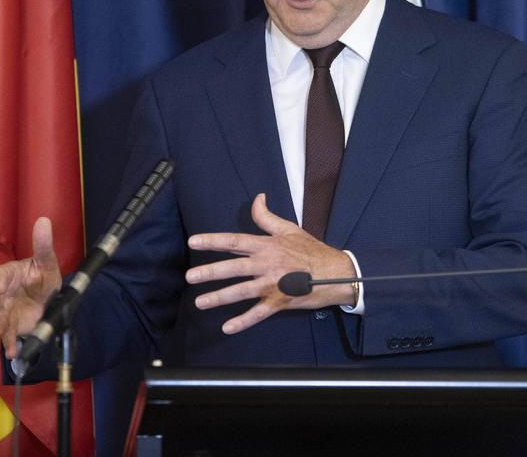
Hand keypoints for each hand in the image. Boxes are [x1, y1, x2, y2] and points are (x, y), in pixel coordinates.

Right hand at [0, 217, 62, 358]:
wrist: (48, 296)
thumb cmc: (43, 276)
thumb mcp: (47, 261)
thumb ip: (43, 244)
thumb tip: (43, 220)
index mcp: (9, 274)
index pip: (0, 275)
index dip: (0, 281)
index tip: (2, 286)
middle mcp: (2, 294)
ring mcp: (5, 310)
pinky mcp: (12, 325)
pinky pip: (8, 335)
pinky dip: (9, 344)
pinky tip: (12, 351)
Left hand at [186, 193, 356, 333]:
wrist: (336, 273)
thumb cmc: (312, 251)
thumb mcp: (290, 229)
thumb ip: (268, 217)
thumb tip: (257, 198)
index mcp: (268, 246)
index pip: (236, 241)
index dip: (214, 241)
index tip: (194, 241)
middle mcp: (267, 264)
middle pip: (234, 268)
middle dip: (210, 272)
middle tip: (190, 276)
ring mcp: (273, 284)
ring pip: (242, 291)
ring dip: (220, 297)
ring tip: (200, 302)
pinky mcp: (279, 301)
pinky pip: (258, 313)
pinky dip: (243, 321)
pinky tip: (227, 328)